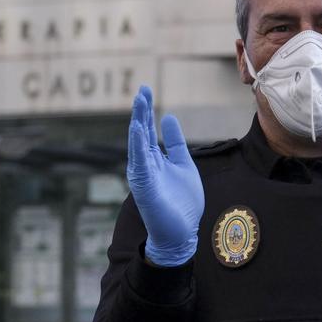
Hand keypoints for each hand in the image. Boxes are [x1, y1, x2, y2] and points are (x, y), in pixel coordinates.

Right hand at [126, 85, 203, 266]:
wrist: (181, 232)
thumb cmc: (182, 202)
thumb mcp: (183, 164)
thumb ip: (176, 143)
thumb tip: (167, 117)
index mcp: (154, 159)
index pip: (148, 129)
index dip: (147, 110)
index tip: (146, 89)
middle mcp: (145, 164)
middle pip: (141, 132)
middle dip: (141, 111)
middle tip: (142, 89)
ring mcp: (143, 174)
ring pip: (137, 144)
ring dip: (138, 122)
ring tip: (139, 103)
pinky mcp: (144, 186)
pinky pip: (140, 161)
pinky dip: (138, 144)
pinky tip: (138, 128)